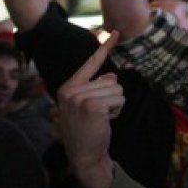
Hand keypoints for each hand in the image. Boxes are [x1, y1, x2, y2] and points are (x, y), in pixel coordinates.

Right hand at [58, 31, 123, 187]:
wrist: (84, 155)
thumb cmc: (88, 129)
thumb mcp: (88, 104)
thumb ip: (96, 88)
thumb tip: (112, 76)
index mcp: (68, 87)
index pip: (90, 63)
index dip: (104, 48)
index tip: (116, 32)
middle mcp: (70, 90)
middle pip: (111, 80)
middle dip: (112, 97)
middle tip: (99, 114)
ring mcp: (80, 97)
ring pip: (117, 89)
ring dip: (115, 105)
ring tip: (101, 118)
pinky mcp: (92, 105)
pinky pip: (119, 99)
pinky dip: (117, 110)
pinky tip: (105, 121)